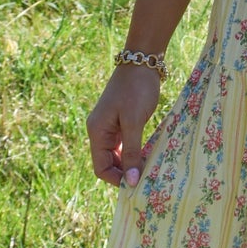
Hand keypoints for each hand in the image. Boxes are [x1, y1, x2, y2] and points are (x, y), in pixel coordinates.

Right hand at [87, 64, 161, 187]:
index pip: (100, 167)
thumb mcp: (134, 121)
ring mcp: (110, 127)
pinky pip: (125, 146)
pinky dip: (135, 154)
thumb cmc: (136, 89)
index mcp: (97, 132)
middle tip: (147, 180)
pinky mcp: (121, 122)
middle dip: (125, 174)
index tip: (137, 185)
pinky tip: (148, 157)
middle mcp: (100, 131)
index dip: (116, 180)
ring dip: (131, 164)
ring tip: (149, 171)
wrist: (142, 62)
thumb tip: (130, 181)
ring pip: (117, 156)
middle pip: (108, 163)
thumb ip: (131, 151)